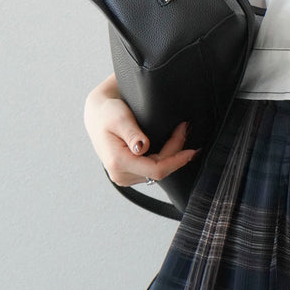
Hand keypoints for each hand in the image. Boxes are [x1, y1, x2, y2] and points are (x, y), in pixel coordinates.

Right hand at [83, 75, 198, 187]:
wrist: (97, 114)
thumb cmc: (107, 113)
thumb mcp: (120, 118)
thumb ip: (132, 133)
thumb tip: (142, 147)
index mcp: (118, 163)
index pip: (156, 169)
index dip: (177, 161)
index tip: (191, 149)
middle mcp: (120, 174)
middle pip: (159, 171)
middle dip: (176, 152)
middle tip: (185, 128)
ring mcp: (124, 176)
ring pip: (157, 172)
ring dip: (171, 156)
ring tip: (180, 134)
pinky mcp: (128, 173)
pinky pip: (152, 170)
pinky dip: (163, 159)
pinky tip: (171, 146)